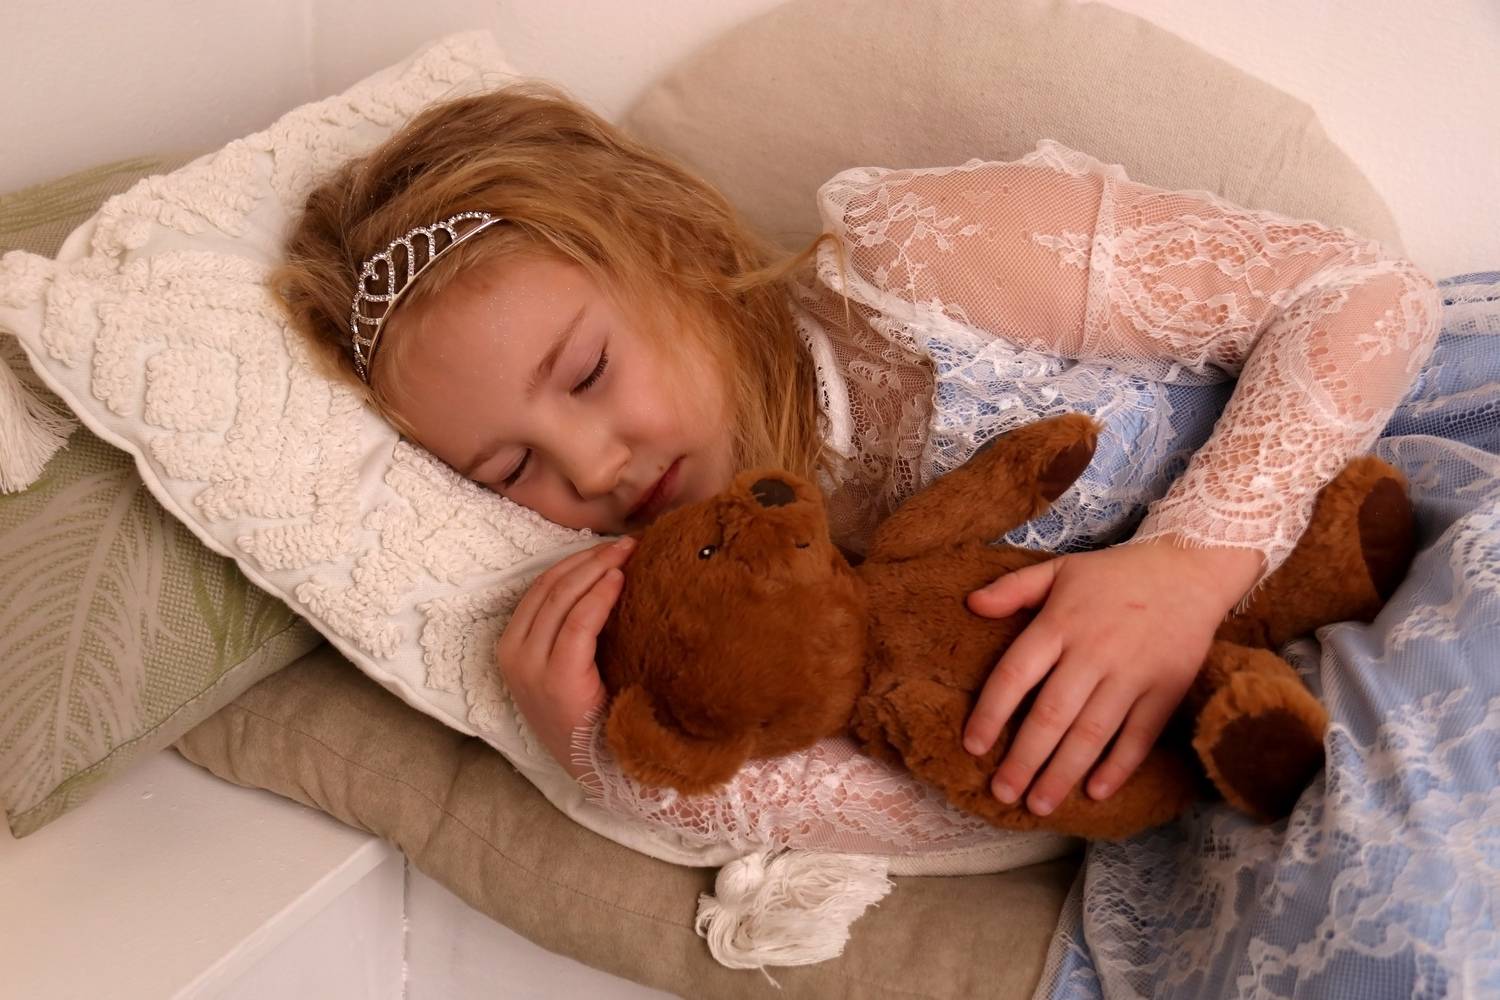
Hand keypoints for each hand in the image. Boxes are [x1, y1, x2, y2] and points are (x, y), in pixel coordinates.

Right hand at [496, 536, 635, 777]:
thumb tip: (606, 577)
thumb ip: (573, 629)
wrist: (601, 768)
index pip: (541, 589)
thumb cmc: (594, 713)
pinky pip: (579, 624)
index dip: (574, 562)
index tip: (608, 548)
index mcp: (512, 649)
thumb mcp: (571, 666)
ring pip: (563, 599)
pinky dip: (600, 596)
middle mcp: (514, 656)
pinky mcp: (557, 678)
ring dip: (597, 569)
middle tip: (625, 543)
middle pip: (551, 588)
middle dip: (589, 559)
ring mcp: (531, 668)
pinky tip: (620, 580)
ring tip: (627, 553)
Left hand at [962, 538, 1261, 815]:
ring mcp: (1133, 672)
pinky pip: (1139, 735)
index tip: (973, 746)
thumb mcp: (1060, 570)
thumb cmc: (1114, 575)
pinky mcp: (1168, 688)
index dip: (991, 713)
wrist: (1190, 569)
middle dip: (1023, 760)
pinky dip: (1118, 767)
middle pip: (1051, 715)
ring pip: (1092, 733)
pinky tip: (1096, 793)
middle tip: (1002, 794)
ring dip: (1063, 773)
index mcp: (1060, 623)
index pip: (1015, 674)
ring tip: (1039, 805)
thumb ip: (1014, 588)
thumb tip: (971, 604)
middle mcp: (1094, 651)